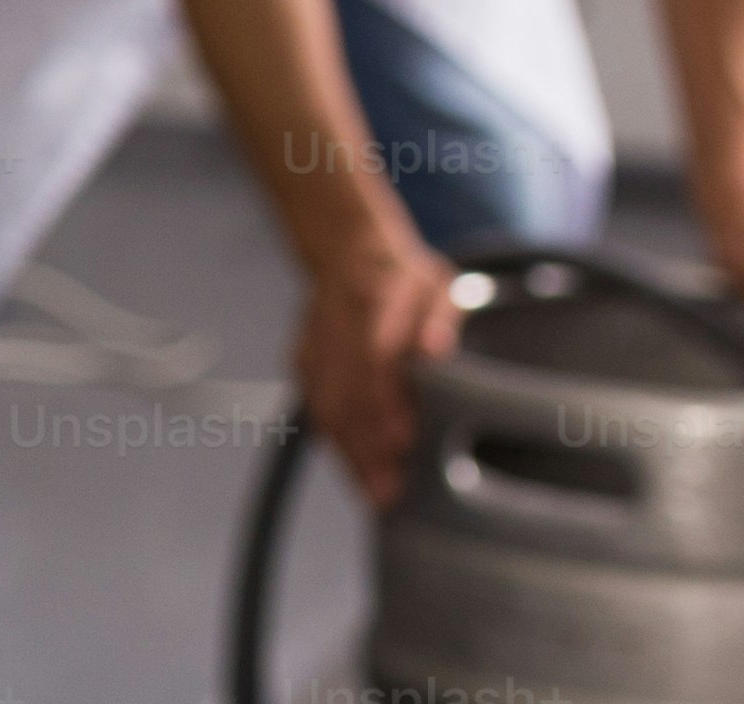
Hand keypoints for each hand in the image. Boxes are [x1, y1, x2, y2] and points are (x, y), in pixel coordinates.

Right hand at [290, 234, 462, 506]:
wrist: (347, 248)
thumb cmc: (408, 278)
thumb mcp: (440, 284)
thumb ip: (441, 316)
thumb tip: (436, 351)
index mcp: (375, 297)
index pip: (374, 355)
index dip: (384, 400)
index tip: (402, 443)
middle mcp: (337, 322)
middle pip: (347, 391)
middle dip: (366, 444)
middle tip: (390, 493)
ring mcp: (314, 343)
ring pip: (326, 403)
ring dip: (348, 452)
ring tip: (374, 494)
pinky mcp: (302, 359)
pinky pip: (315, 406)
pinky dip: (335, 443)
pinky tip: (356, 474)